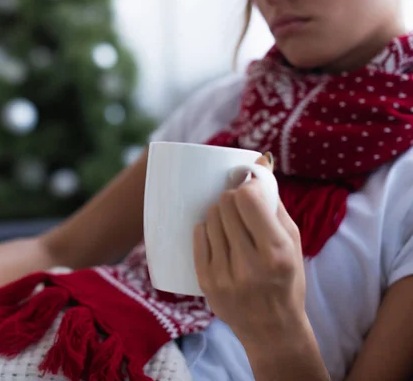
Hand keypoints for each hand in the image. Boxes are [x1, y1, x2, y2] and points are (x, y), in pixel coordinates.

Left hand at [193, 154, 306, 344]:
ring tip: (232, 226)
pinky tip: (220, 238)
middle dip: (234, 198)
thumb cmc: (286, 279)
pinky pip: (198, 236)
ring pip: (210, 217)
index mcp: (277, 252)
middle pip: (226, 204)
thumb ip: (275, 201)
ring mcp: (224, 275)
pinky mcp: (206, 282)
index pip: (248, 199)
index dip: (247, 186)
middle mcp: (250, 265)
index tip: (250, 187)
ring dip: (220, 213)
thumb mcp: (292, 241)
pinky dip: (207, 230)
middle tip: (241, 207)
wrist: (272, 329)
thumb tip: (260, 161)